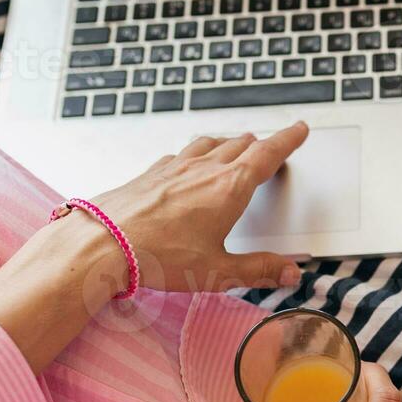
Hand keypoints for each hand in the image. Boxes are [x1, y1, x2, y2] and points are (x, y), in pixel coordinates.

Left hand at [90, 123, 309, 292]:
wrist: (102, 243)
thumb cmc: (157, 256)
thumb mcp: (217, 271)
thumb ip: (257, 270)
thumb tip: (288, 271)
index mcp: (229, 189)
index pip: (267, 155)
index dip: (287, 140)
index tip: (299, 130)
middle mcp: (204, 170)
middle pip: (240, 145)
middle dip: (260, 144)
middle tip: (270, 144)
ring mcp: (175, 167)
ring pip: (210, 143)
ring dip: (228, 142)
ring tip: (235, 145)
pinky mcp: (152, 172)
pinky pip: (181, 153)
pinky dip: (196, 152)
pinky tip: (190, 161)